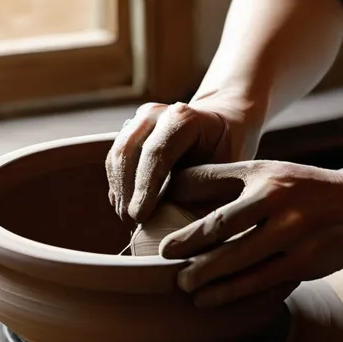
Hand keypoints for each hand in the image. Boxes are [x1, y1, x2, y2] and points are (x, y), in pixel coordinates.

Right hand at [105, 91, 262, 221]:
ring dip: (118, 190)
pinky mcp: (129, 130)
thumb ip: (205, 191)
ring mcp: (140, 120)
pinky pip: (114, 159)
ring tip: (127, 218)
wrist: (222, 123)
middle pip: (128, 152)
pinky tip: (125, 206)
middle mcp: (157, 113)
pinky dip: (117, 185)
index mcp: (184, 118)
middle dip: (126, 191)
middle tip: (131, 221)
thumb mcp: (227, 169)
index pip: (157, 152)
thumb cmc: (227, 150)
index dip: (145, 187)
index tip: (140, 217)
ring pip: (116, 155)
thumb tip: (185, 228)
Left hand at [158, 161, 342, 307]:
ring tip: (184, 286)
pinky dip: (232, 293)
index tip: (162, 242)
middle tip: (168, 265)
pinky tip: (209, 299)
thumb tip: (173, 186)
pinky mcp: (304, 264)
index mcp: (265, 180)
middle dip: (193, 253)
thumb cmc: (299, 188)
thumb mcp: (264, 171)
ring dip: (209, 279)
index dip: (188, 226)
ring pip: (243, 264)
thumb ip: (221, 179)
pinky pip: (261, 283)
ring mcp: (293, 236)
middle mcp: (279, 206)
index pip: (218, 201)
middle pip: (226, 234)